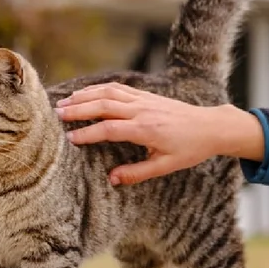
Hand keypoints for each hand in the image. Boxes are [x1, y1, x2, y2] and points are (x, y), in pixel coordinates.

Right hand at [54, 82, 264, 184]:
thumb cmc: (190, 149)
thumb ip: (137, 173)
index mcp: (146, 130)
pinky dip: (99, 88)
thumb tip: (111, 179)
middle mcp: (142, 111)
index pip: (109, 129)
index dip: (87, 134)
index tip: (70, 139)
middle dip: (79, 109)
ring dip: (85, 96)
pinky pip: (118, 88)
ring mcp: (144, 100)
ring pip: (108, 93)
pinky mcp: (146, 95)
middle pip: (104, 105)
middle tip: (57, 114)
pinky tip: (85, 93)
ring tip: (65, 101)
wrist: (211, 126)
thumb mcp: (165, 167)